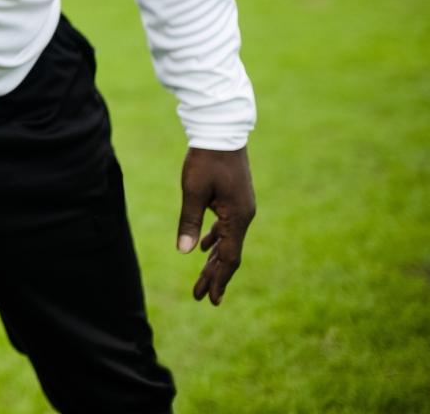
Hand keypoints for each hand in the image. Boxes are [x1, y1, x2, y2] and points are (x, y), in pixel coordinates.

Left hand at [177, 146, 255, 304]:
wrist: (221, 131)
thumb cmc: (205, 159)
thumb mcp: (193, 191)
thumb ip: (190, 221)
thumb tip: (185, 252)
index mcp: (237, 217)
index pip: (230, 257)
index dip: (220, 279)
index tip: (212, 299)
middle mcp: (244, 216)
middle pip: (229, 254)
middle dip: (214, 276)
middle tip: (202, 297)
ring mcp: (241, 208)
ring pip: (227, 241)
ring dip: (214, 260)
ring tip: (202, 279)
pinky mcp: (235, 200)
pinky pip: (226, 227)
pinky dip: (215, 239)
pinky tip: (205, 247)